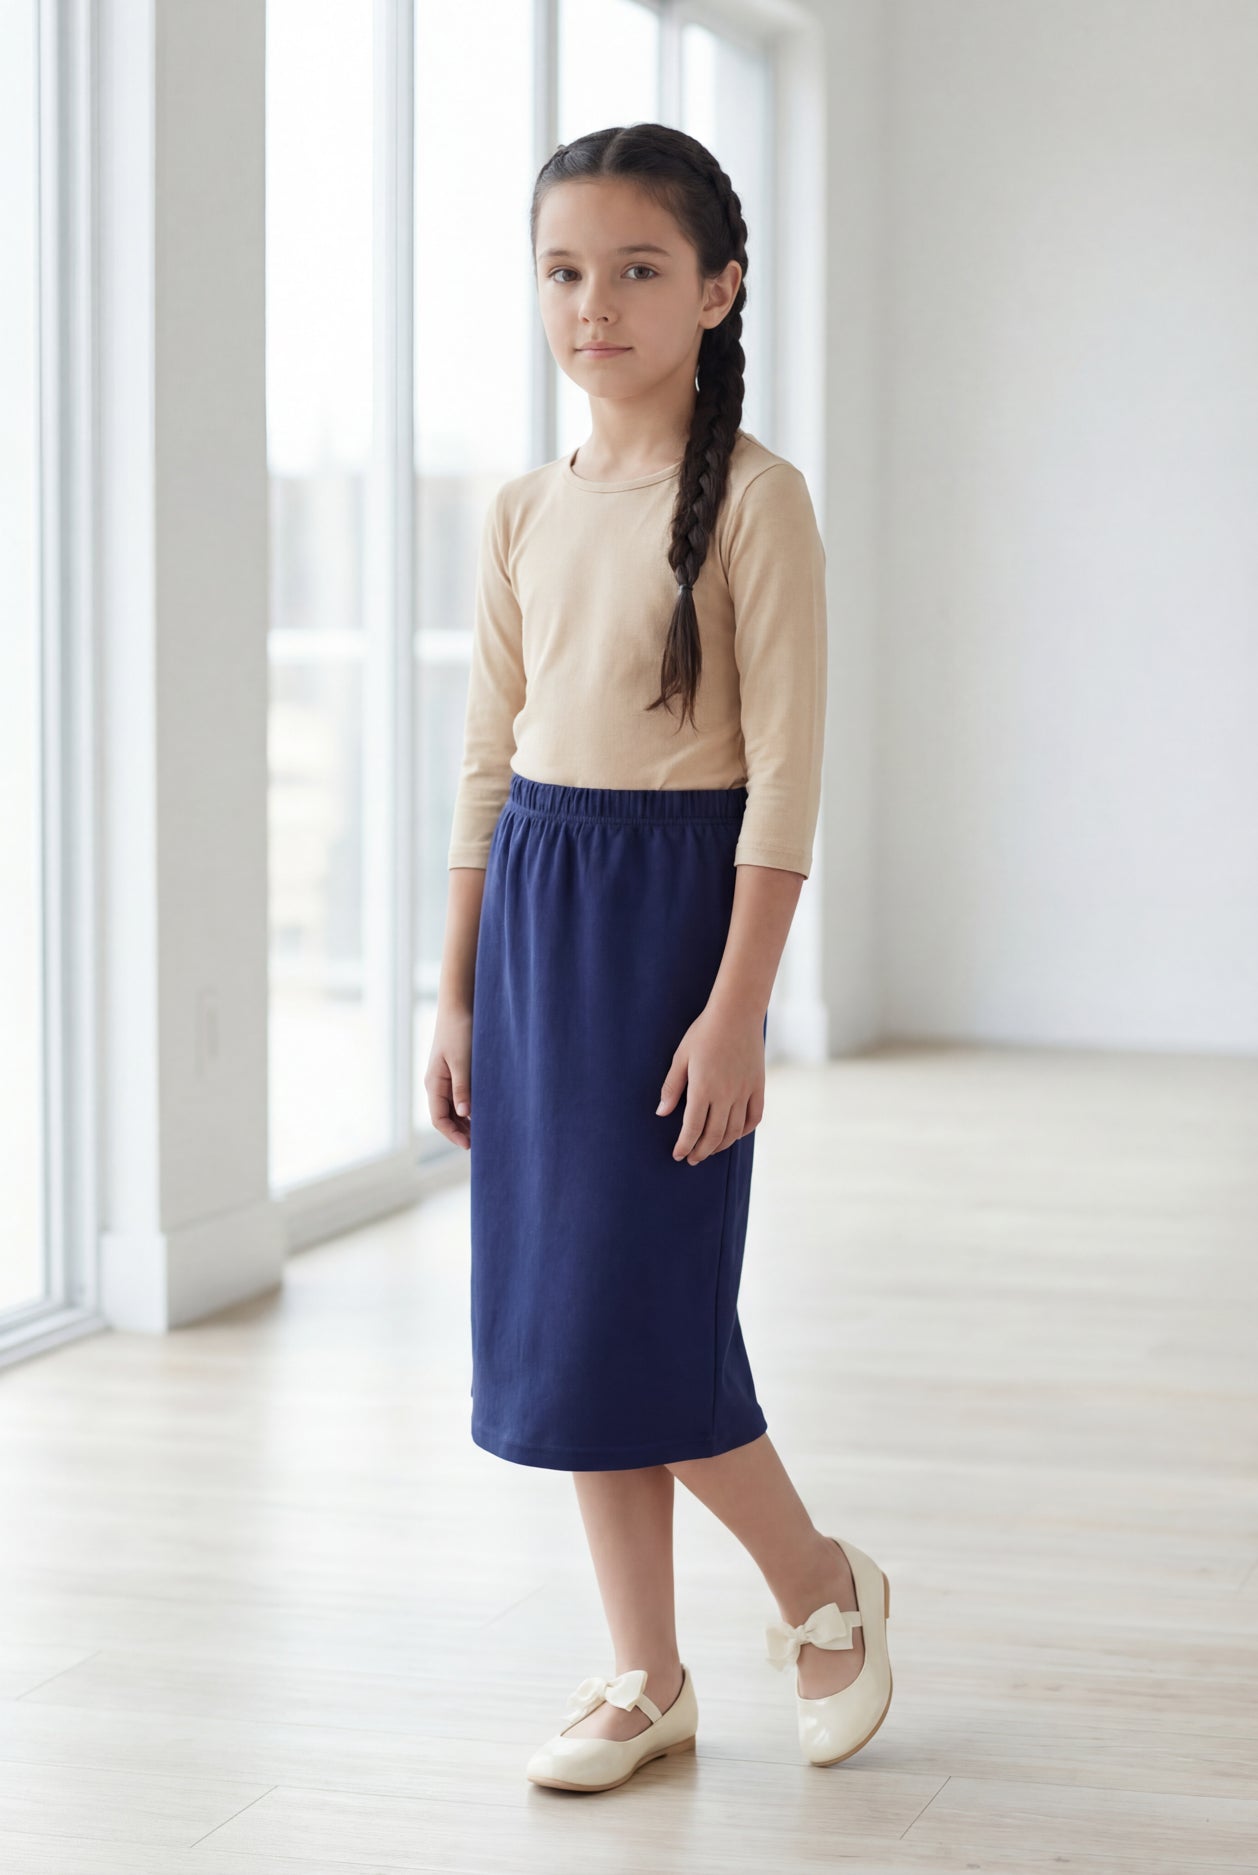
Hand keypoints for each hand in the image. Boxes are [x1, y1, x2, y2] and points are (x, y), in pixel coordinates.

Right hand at [424, 1003, 472, 1148]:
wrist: (459, 1007)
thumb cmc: (459, 1032)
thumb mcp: (462, 1061)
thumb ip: (462, 1088)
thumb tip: (465, 1114)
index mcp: (434, 1083)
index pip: (438, 1119)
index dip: (452, 1134)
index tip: (469, 1144)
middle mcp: (437, 1084)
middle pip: (445, 1117)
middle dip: (460, 1131)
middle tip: (482, 1143)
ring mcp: (446, 1079)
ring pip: (453, 1109)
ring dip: (466, 1122)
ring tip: (485, 1131)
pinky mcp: (456, 1072)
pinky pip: (460, 1097)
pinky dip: (470, 1108)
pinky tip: (484, 1112)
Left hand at [656, 999, 765, 1164]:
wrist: (737, 1013)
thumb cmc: (704, 1032)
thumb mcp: (680, 1057)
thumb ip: (672, 1088)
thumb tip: (661, 1113)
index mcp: (703, 1089)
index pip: (692, 1129)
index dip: (684, 1146)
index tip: (678, 1155)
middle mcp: (725, 1095)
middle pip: (713, 1136)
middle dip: (701, 1152)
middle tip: (692, 1159)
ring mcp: (744, 1092)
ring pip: (734, 1131)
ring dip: (721, 1146)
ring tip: (710, 1150)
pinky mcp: (758, 1086)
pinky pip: (754, 1117)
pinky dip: (744, 1131)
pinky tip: (735, 1134)